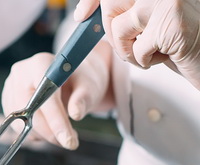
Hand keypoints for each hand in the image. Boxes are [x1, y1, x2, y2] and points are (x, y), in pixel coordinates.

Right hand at [1, 46, 113, 148]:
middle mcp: (20, 74)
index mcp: (39, 63)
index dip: (56, 121)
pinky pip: (16, 126)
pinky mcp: (7, 102)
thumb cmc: (79, 79)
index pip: (44, 97)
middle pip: (27, 111)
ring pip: (20, 122)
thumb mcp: (88, 85)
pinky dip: (34, 133)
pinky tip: (49, 129)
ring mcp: (9, 88)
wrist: (68, 77)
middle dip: (49, 132)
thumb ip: (82, 98)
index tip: (68, 141)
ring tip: (62, 133)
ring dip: (42, 134)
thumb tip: (76, 114)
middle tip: (68, 142)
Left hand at [75, 0, 199, 89]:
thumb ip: (127, 11)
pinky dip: (143, 60)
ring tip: (151, 52)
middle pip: (112, 4)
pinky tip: (165, 57)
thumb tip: (87, 12)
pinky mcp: (170, 24)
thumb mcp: (150, 21)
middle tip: (130, 45)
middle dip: (112, 32)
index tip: (81, 15)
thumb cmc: (181, 41)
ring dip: (128, 50)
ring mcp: (168, 3)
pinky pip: (135, 48)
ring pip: (120, 28)